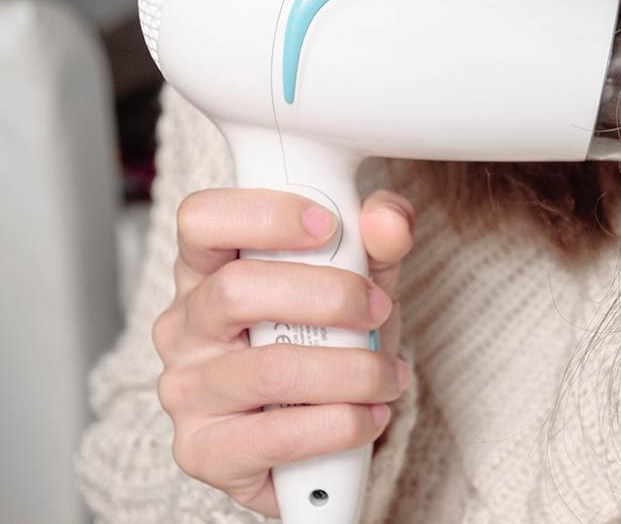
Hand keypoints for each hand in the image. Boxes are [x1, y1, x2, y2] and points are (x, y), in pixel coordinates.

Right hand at [151, 187, 415, 517]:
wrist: (321, 432)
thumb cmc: (330, 338)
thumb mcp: (361, 280)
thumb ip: (379, 242)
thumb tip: (389, 221)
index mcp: (208, 267)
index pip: (202, 219)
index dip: (264, 215)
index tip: (328, 225)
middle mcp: (184, 325)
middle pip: (236, 289)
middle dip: (328, 295)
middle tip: (377, 308)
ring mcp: (186, 390)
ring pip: (270, 369)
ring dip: (351, 371)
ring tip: (389, 377)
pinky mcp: (203, 451)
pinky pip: (275, 437)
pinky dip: (339, 425)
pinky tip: (367, 418)